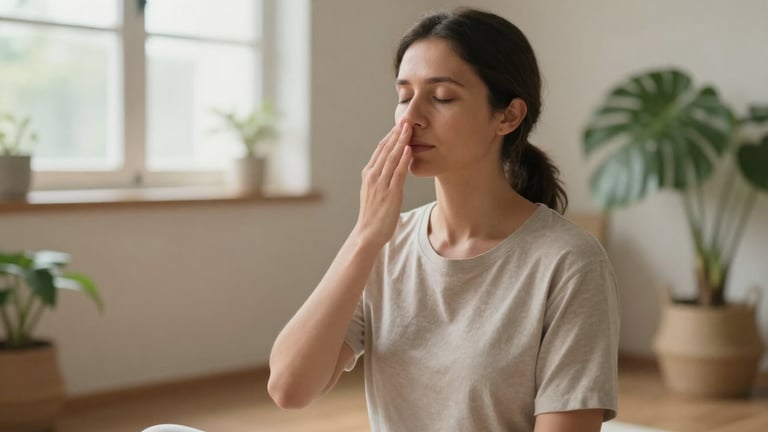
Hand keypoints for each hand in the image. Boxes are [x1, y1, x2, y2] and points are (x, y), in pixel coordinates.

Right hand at [353, 121, 412, 247]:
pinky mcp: (390, 193)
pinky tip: (408, 149)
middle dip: (396, 133)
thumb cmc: (373, 216)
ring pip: (391, 158)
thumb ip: (381, 179)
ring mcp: (381, 184)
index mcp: (368, 174)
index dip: (390, 136)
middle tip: (405, 118)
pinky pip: (397, 173)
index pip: (380, 150)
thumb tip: (390, 169)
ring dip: (400, 141)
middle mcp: (373, 176)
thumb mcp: (374, 193)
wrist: (367, 234)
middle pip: (385, 150)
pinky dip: (403, 159)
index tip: (399, 124)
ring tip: (408, 128)